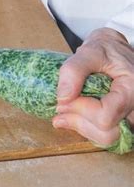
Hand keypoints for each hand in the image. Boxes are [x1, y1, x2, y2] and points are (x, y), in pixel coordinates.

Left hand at [53, 28, 133, 145]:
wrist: (115, 49)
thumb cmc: (106, 48)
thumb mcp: (90, 50)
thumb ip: (74, 71)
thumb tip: (62, 98)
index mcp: (131, 90)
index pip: (105, 116)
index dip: (81, 110)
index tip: (65, 98)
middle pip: (107, 134)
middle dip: (79, 122)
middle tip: (60, 109)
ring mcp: (129, 116)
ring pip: (106, 138)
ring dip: (80, 128)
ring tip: (62, 115)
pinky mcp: (121, 120)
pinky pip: (104, 134)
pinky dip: (86, 128)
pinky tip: (71, 118)